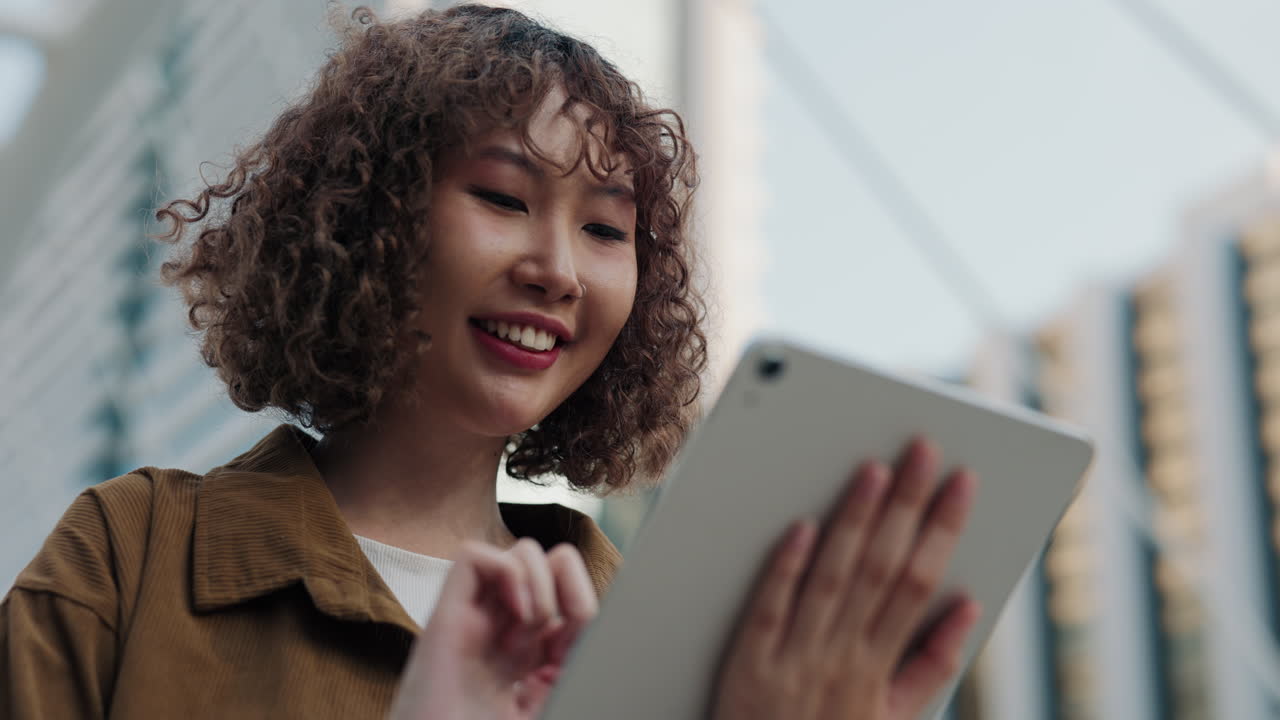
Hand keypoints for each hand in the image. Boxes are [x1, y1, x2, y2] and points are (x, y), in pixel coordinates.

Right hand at [388, 539, 597, 719]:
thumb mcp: (546, 705)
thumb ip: (569, 664)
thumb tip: (592, 621)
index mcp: (530, 655)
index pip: (568, 593)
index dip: (583, 602)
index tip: (581, 638)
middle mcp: (504, 631)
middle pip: (549, 561)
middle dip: (567, 585)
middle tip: (555, 633)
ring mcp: (475, 621)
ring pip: (519, 552)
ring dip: (539, 582)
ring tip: (529, 629)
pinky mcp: (444, 618)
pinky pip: (472, 557)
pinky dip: (506, 572)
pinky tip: (514, 615)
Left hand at [713, 439, 980, 719]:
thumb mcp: (894, 719)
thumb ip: (931, 666)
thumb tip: (967, 606)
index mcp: (879, 666)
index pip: (921, 581)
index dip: (944, 527)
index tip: (962, 480)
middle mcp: (842, 657)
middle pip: (881, 567)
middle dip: (908, 504)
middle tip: (924, 448)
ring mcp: (795, 658)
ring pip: (831, 578)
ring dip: (853, 520)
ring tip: (872, 468)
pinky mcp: (749, 664)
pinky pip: (769, 609)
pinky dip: (787, 568)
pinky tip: (802, 526)